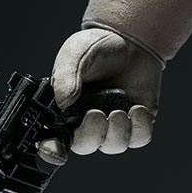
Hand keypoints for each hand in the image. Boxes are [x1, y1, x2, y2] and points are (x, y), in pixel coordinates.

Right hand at [38, 28, 161, 163]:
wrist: (131, 40)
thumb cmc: (97, 47)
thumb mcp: (74, 54)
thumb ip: (65, 77)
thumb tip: (63, 103)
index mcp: (64, 111)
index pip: (53, 141)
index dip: (52, 152)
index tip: (56, 152)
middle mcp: (85, 122)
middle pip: (84, 146)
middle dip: (91, 135)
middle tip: (96, 115)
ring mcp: (111, 125)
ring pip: (113, 145)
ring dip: (117, 132)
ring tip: (120, 111)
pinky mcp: (136, 123)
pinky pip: (138, 138)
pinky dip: (140, 127)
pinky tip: (137, 109)